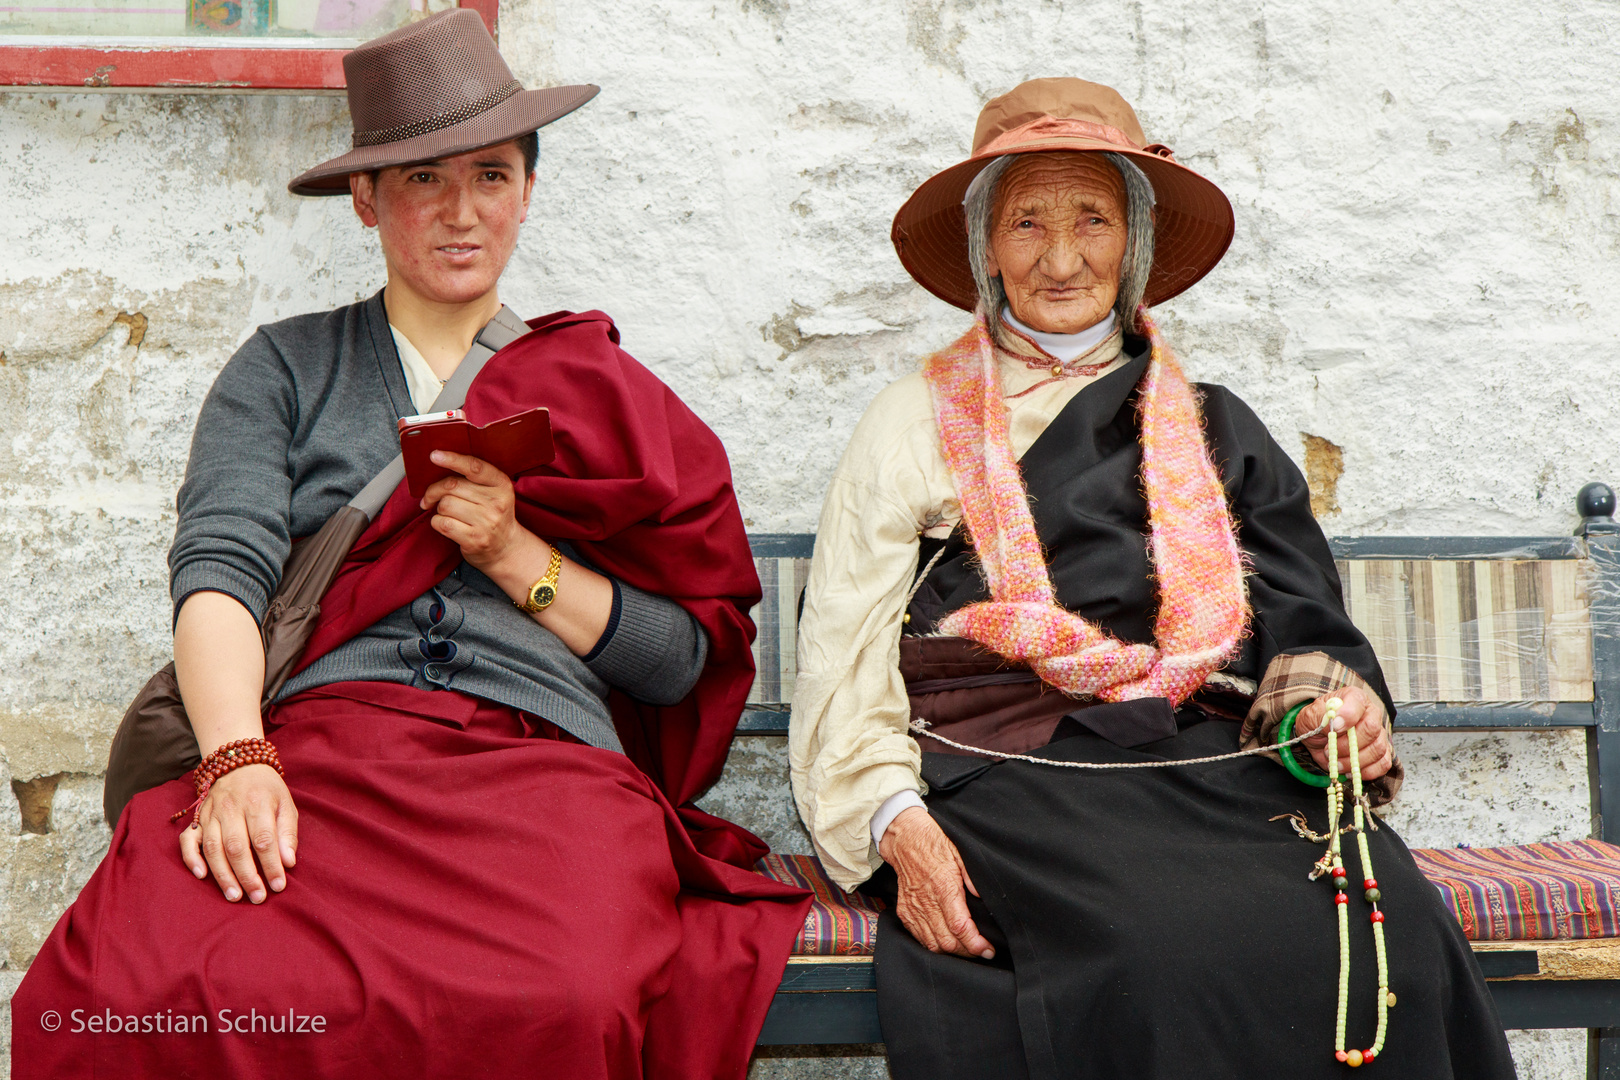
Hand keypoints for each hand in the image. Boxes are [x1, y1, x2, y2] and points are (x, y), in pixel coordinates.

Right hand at [179, 764, 298, 903]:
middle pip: (236, 847)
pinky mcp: (196, 819)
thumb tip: (289, 863)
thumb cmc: (267, 790)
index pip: (264, 840)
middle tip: (257, 898)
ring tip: (234, 896)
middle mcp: (231, 808)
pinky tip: (202, 876)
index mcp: (257, 803)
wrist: (239, 764)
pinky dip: (192, 859)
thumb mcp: (286, 804)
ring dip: (223, 875)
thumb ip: (288, 834)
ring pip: (212, 848)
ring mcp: (210, 814)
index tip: (278, 886)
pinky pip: (187, 841)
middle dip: (247, 876)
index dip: (271, 865)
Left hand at [420, 450, 524, 571]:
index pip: (474, 467)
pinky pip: (442, 523)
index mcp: (501, 485)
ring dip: (439, 509)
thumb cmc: (493, 516)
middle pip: (451, 486)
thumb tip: (439, 465)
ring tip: (448, 514)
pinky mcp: (474, 539)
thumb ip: (474, 479)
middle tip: (429, 497)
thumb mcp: (494, 492)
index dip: (452, 459)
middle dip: (434, 490)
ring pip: (444, 504)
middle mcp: (496, 502)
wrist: (506, 549)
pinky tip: (446, 524)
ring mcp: (486, 522)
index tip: (434, 455)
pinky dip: (437, 522)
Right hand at [878, 807, 994, 959]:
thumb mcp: (960, 852)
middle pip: (947, 942)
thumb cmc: (935, 843)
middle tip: (982, 951)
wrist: (905, 839)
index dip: (975, 944)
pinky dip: (934, 946)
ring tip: (967, 950)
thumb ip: (972, 877)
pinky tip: (946, 943)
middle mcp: (926, 902)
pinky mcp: (905, 912)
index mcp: (943, 887)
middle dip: (967, 952)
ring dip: (951, 953)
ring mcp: (913, 909)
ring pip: (932, 945)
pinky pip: (919, 938)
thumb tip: (983, 897)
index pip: (959, 927)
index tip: (988, 949)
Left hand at [1294, 687, 1392, 781]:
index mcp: (1353, 698)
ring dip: (1353, 761)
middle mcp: (1370, 714)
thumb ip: (1322, 716)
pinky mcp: (1381, 752)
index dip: (1347, 717)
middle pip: (1371, 730)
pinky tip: (1350, 770)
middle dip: (1347, 745)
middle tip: (1330, 750)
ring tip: (1336, 762)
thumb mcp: (1311, 715)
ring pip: (1377, 749)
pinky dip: (1365, 772)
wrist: (1317, 738)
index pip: (1358, 704)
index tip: (1334, 728)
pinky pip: (1383, 764)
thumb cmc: (1316, 722)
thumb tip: (1335, 723)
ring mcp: (1378, 734)